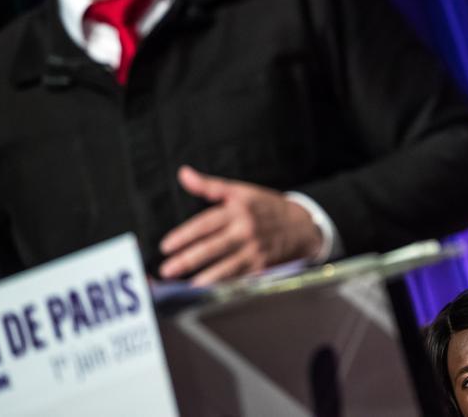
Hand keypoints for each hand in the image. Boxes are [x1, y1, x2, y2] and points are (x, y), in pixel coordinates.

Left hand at [158, 165, 324, 284]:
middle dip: (188, 260)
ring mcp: (255, 250)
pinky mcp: (263, 266)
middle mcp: (246, 230)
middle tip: (167, 270)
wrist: (301, 225)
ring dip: (206, 278)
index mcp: (238, 210)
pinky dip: (225, 286)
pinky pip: (240, 278)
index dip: (184, 235)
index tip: (166, 246)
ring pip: (227, 267)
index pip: (205, 224)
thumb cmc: (266, 207)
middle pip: (213, 247)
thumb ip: (210, 186)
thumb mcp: (241, 191)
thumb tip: (183, 174)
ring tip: (186, 287)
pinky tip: (210, 293)